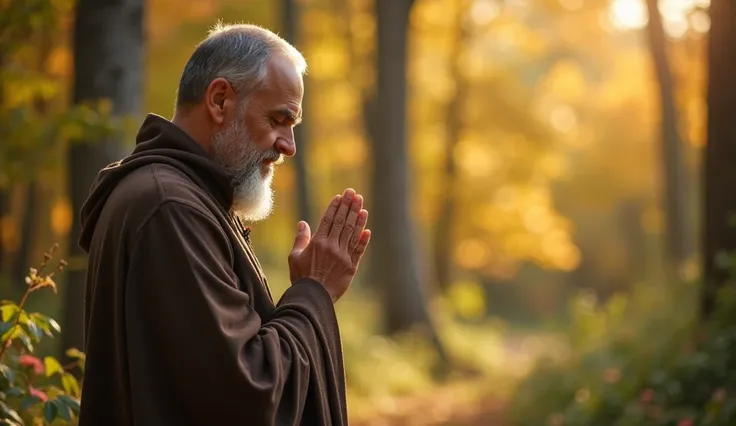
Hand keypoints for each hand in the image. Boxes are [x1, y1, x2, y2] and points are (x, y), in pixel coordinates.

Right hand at [288, 188, 370, 302]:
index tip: (340, 196)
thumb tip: (303, 223)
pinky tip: (367, 229)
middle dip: (348, 206)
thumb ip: (300, 239)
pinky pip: (359, 250)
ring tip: (362, 205)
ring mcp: (343, 256)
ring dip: (357, 218)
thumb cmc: (301, 278)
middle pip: (342, 222)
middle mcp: (332, 247)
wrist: (313, 297)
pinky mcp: (351, 266)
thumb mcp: (294, 257)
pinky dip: (363, 240)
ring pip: (352, 233)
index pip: (328, 220)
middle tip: (353, 193)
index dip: (335, 207)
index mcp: (318, 243)